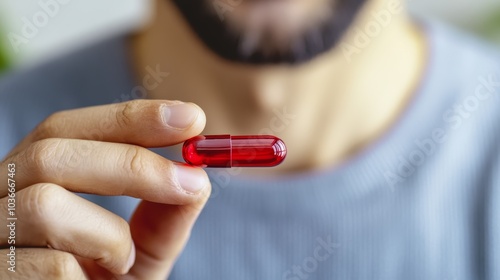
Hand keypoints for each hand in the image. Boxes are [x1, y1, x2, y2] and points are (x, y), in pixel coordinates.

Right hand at [0, 100, 210, 278]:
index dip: (130, 118)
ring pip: (44, 204)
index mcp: (32, 179)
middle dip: (134, 165)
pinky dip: (84, 276)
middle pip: (52, 153)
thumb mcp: (140, 250)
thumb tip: (199, 178)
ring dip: (108, 235)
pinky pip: (46, 265)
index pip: (68, 128)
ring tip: (122, 261)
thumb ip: (164, 217)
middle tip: (193, 181)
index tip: (191, 119)